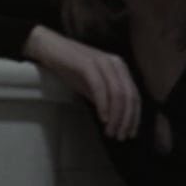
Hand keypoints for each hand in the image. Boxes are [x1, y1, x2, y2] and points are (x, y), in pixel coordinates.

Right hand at [23, 25, 140, 139]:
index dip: (135, 117)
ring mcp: (103, 62)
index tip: (131, 133)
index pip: (134, 96)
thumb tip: (118, 121)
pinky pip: (100, 88)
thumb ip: (107, 99)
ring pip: (117, 94)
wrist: (50, 49)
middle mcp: (117, 64)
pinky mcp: (88, 64)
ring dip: (116, 116)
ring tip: (110, 132)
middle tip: (120, 136)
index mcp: (121, 68)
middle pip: (129, 96)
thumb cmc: (72, 68)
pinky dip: (103, 105)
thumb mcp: (93, 86)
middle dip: (126, 120)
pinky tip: (103, 119)